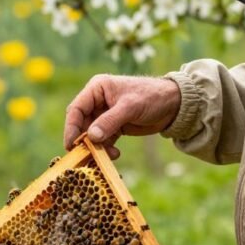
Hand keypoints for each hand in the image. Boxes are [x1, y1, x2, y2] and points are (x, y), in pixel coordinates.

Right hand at [64, 75, 180, 158]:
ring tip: (107, 156)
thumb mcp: (130, 108)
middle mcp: (97, 101)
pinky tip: (115, 154)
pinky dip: (106, 149)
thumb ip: (109, 121)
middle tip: (86, 156)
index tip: (71, 144)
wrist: (174, 105)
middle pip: (81, 124)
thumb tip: (91, 137)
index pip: (77, 109)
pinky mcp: (113, 126)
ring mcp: (104, 114)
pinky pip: (103, 140)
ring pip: (91, 135)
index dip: (71, 127)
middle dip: (84, 140)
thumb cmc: (152, 97)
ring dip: (96, 147)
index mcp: (97, 88)